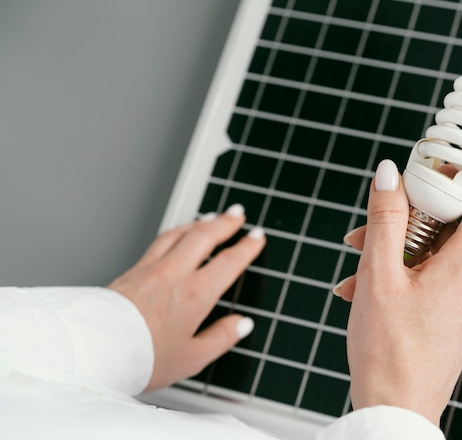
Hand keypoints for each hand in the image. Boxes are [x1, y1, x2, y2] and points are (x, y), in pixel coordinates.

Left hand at [108, 204, 264, 391]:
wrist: (94, 351)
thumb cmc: (140, 358)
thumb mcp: (192, 358)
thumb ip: (221, 338)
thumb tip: (241, 325)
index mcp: (195, 295)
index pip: (228, 262)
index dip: (246, 247)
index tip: (256, 237)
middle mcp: (173, 274)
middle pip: (204, 236)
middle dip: (225, 222)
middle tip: (237, 214)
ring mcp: (150, 269)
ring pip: (180, 234)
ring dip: (200, 222)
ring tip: (211, 218)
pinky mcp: (131, 271)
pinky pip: (159, 241)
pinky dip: (176, 231)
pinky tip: (176, 234)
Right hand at [336, 160, 461, 425]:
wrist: (396, 409)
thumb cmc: (388, 352)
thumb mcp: (379, 274)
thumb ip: (386, 218)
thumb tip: (389, 174)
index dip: (459, 181)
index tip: (424, 176)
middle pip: (452, 227)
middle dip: (407, 221)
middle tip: (370, 228)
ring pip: (436, 254)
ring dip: (396, 251)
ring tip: (358, 267)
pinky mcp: (456, 316)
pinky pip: (433, 279)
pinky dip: (403, 275)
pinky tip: (366, 289)